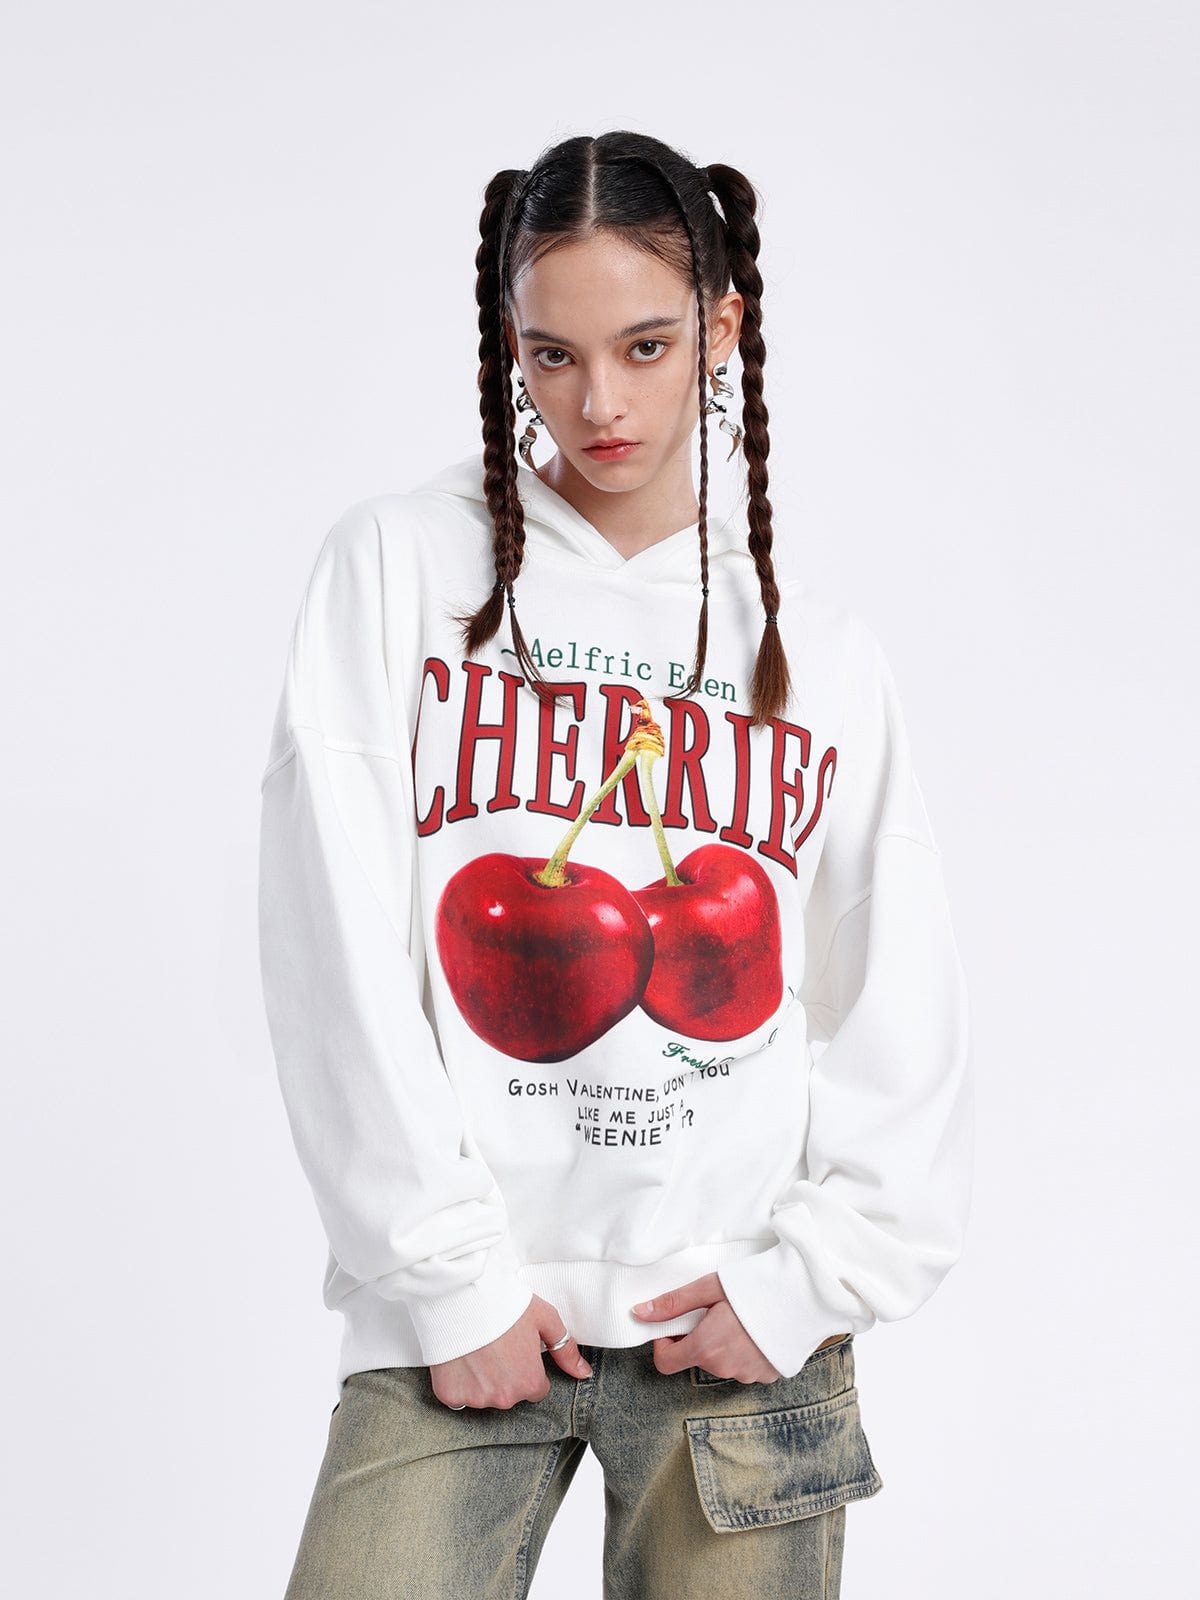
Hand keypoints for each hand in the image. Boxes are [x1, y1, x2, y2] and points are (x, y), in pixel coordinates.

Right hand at [429, 1294, 590, 1410]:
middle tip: (496, 1347)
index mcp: (529, 1382)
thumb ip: (565, 1350)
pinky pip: (458, 1397)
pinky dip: (459, 1382)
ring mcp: (476, 1399)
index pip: (537, 1389)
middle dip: (506, 1376)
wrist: (462, 1296)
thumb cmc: (505, 1304)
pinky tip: (461, 1359)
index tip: (517, 1352)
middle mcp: (505, 1397)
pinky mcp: (450, 1396)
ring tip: (478, 1350)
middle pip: (510, 1394)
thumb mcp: (544, 1319)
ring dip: (482, 1380)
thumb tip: (584, 1372)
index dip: (528, 1369)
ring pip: (485, 1396)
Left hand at [629, 1271, 784, 1382]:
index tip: (676, 1324)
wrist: (807, 1295)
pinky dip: (744, 1352)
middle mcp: (725, 1368)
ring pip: (720, 1363)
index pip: (665, 1363)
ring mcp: (748, 1375)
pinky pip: (744, 1367)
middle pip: (696, 1358)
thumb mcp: (710, 1286)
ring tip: (740, 1317)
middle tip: (715, 1311)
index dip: (664, 1342)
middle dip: (697, 1337)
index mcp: (706, 1347)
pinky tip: (757, 1330)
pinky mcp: (767, 1376)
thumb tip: (638, 1313)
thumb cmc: (757, 1285)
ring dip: (721, 1345)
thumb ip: (673, 1303)